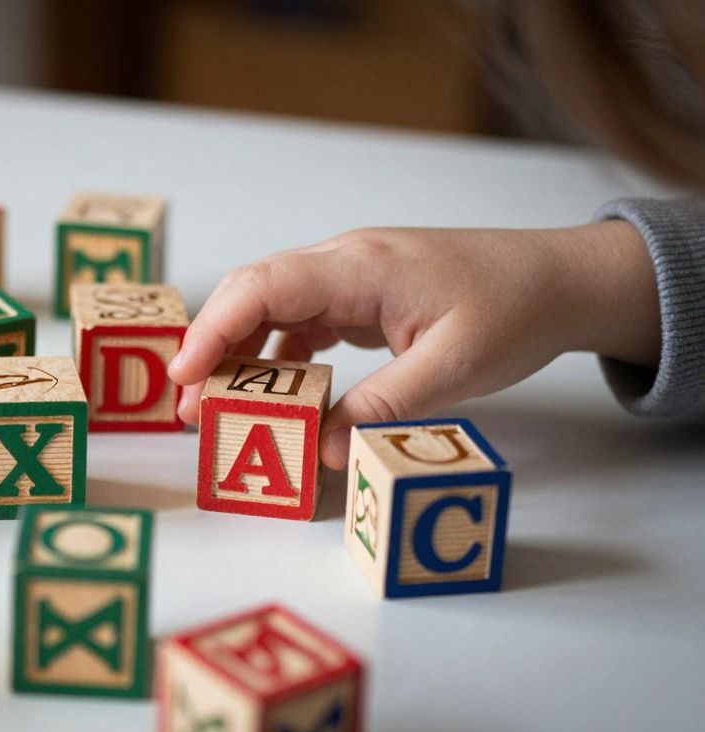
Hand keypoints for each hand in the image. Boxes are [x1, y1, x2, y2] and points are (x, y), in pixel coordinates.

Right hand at [167, 223, 659, 469]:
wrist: (562, 279)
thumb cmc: (516, 309)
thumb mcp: (454, 367)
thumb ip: (383, 408)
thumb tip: (325, 453)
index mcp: (362, 267)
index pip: (264, 286)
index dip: (214, 329)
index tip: (184, 376)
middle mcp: (345, 263)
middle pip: (252, 292)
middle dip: (211, 346)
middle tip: (188, 407)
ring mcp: (350, 278)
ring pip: (270, 306)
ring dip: (238, 353)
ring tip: (216, 406)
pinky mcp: (360, 298)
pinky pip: (299, 320)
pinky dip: (275, 355)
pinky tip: (271, 392)